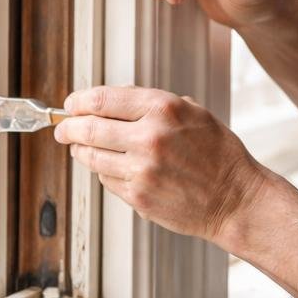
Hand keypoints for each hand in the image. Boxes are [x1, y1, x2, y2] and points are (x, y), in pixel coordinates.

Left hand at [55, 86, 270, 243]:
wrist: (235, 199)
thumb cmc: (218, 155)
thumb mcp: (192, 113)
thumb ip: (151, 103)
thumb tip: (113, 98)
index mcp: (163, 109)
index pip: (102, 99)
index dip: (79, 101)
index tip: (72, 104)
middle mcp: (149, 138)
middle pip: (88, 128)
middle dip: (68, 127)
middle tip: (62, 128)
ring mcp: (142, 170)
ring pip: (91, 157)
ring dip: (80, 150)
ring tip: (80, 147)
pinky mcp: (138, 197)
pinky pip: (106, 180)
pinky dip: (103, 171)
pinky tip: (110, 167)